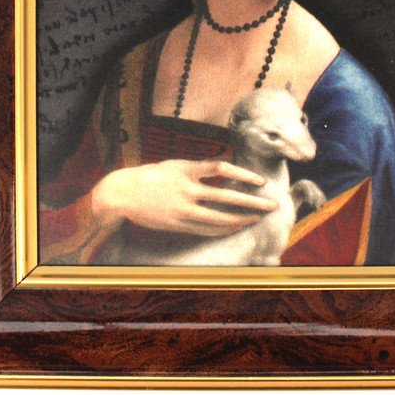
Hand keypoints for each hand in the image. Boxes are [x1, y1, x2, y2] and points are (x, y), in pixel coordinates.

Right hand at [90, 160, 277, 235]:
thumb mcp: (174, 165)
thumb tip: (225, 164)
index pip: (222, 168)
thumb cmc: (151, 176)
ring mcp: (182, 208)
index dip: (243, 174)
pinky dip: (222, 229)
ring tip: (255, 218)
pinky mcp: (177, 224)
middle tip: (271, 205)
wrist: (122, 193)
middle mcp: (186, 188)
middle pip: (227, 196)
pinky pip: (205, 229)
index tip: (260, 180)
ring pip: (218, 218)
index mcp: (186, 168)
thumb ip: (198, 167)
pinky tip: (234, 228)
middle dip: (252, 201)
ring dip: (240, 219)